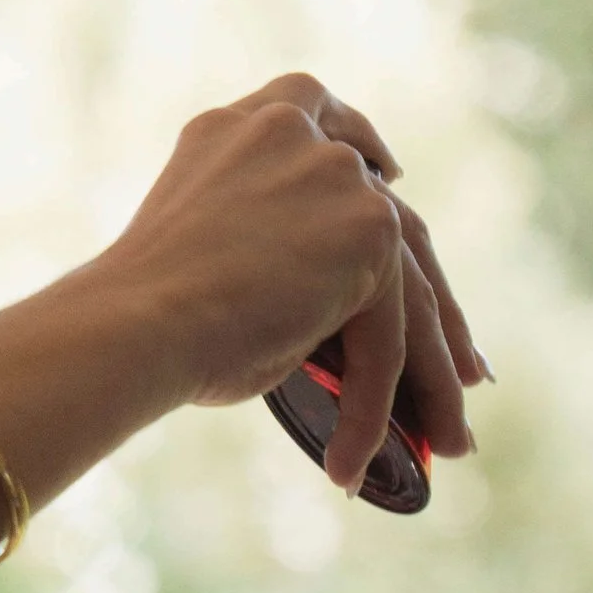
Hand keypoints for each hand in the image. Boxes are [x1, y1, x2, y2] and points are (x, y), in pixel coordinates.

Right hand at [114, 75, 487, 489]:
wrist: (130, 323)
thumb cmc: (136, 315)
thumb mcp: (200, 255)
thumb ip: (261, 249)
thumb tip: (318, 320)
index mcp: (240, 128)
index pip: (327, 127)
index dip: (368, 152)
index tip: (393, 175)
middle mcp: (292, 131)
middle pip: (393, 220)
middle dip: (433, 302)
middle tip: (462, 366)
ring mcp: (336, 176)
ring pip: (407, 289)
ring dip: (431, 373)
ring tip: (444, 441)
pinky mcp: (368, 233)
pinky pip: (387, 337)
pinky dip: (373, 410)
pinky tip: (349, 465)